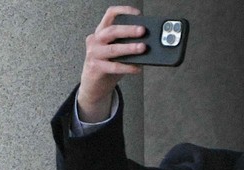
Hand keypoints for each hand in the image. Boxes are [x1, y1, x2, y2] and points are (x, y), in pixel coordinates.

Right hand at [77, 6, 145, 122]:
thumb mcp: (118, 52)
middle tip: (143, 31)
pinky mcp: (96, 68)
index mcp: (101, 32)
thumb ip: (128, 45)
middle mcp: (95, 40)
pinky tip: (137, 68)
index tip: (138, 14)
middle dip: (128, 30)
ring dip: (129, 48)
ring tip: (143, 48)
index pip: (110, 15)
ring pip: (113, 49)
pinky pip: (114, 67)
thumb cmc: (108, 65)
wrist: (94, 85)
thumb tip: (149, 44)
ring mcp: (94, 54)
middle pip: (111, 31)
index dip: (123, 11)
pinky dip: (127, 67)